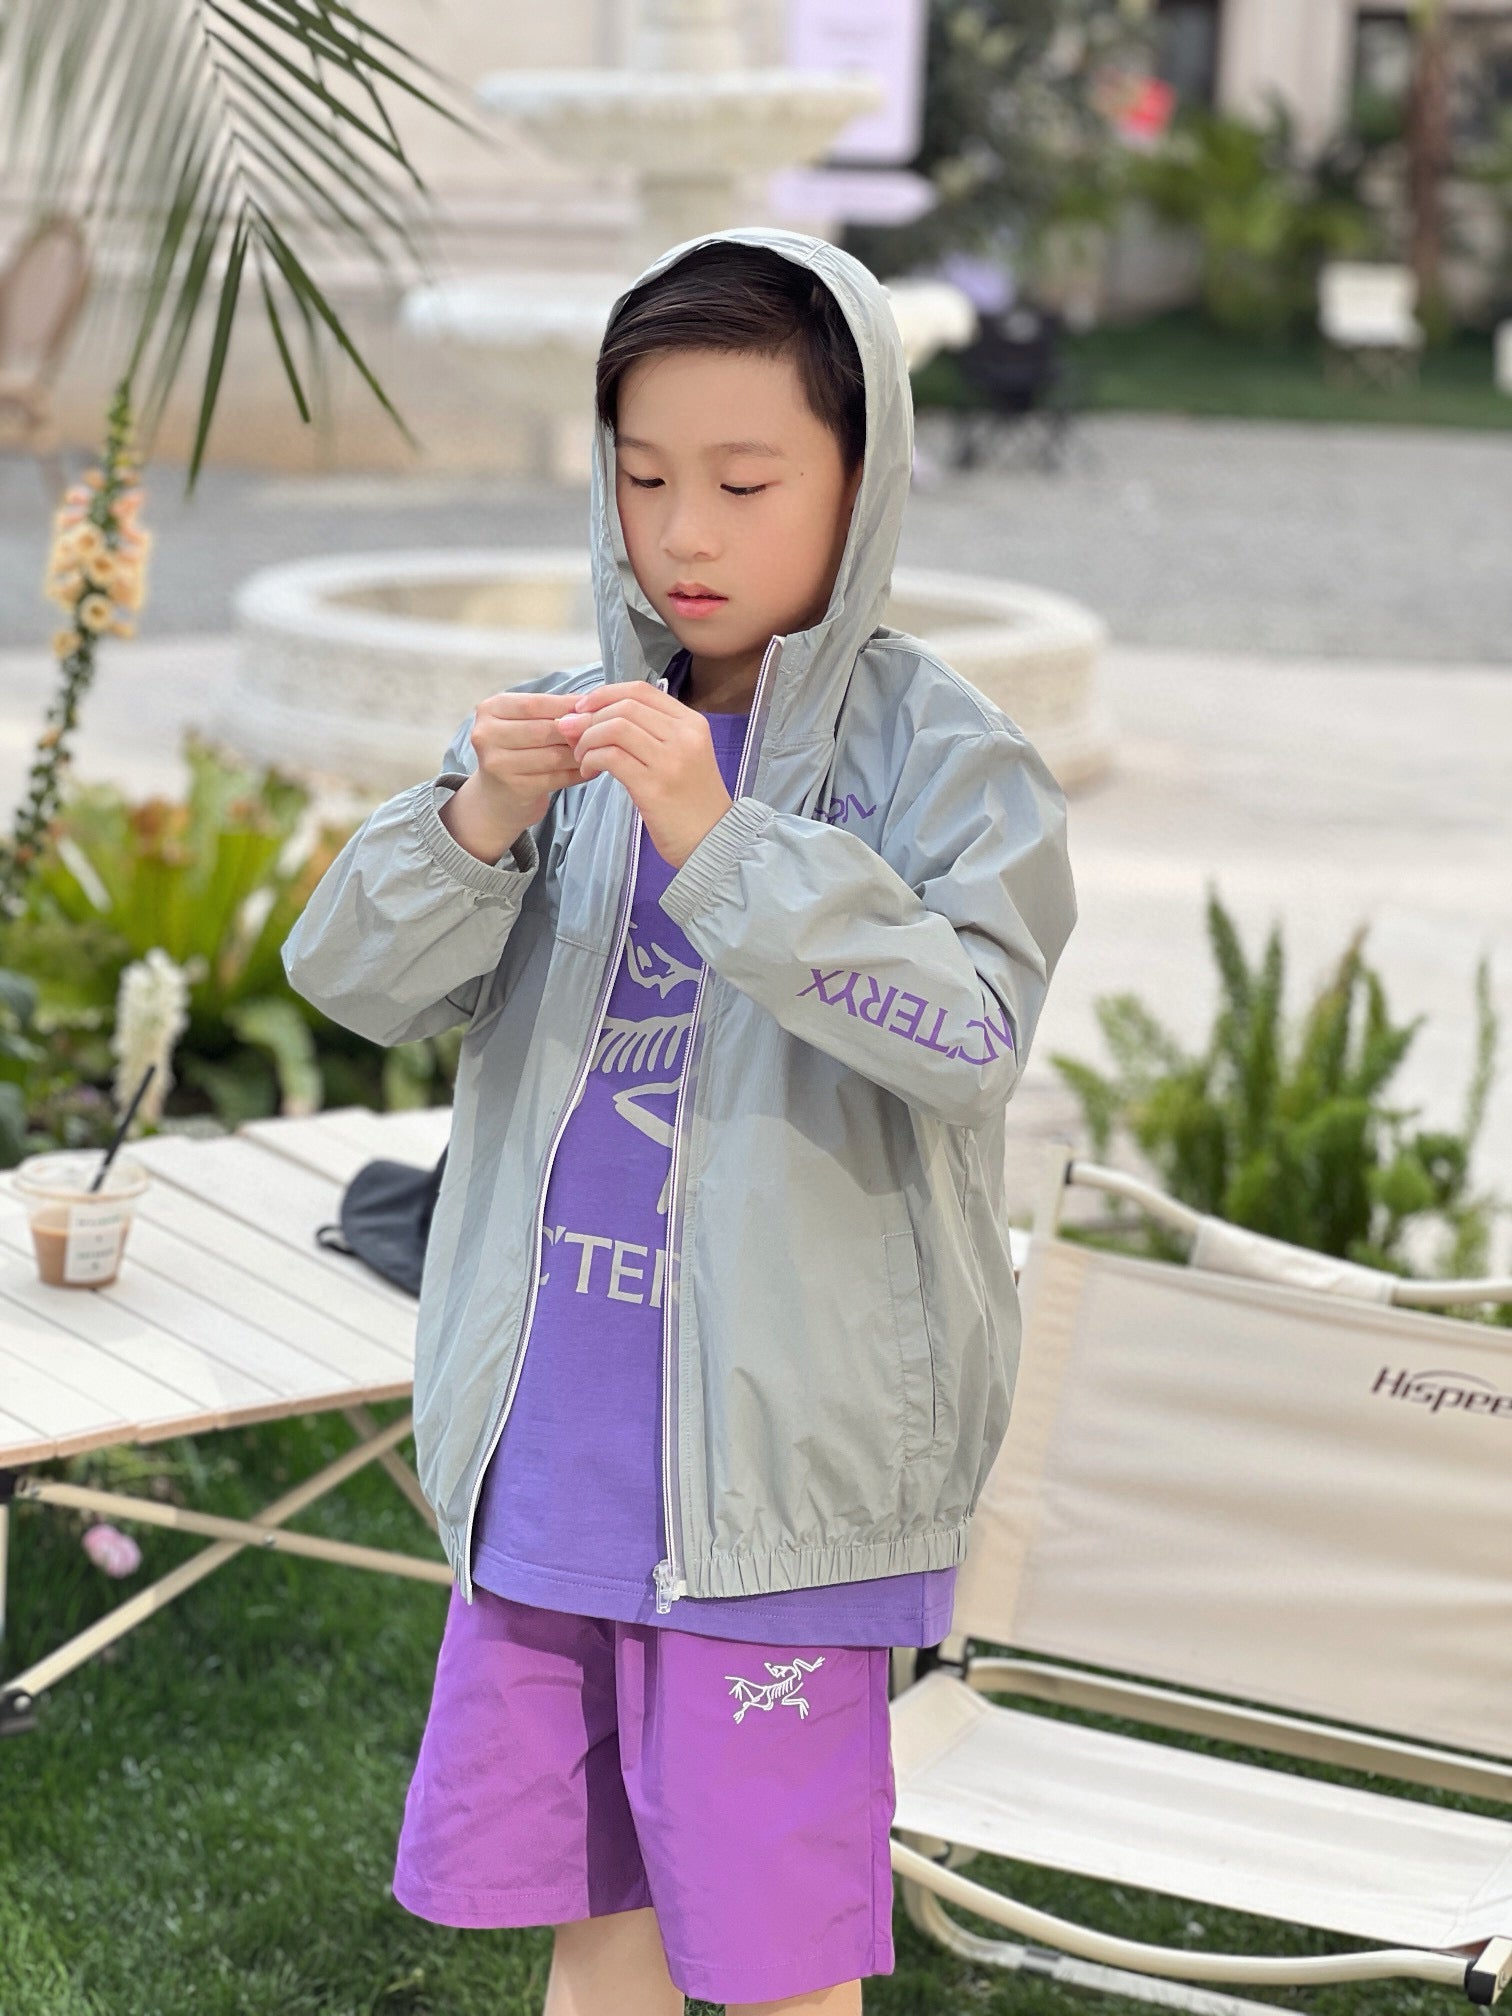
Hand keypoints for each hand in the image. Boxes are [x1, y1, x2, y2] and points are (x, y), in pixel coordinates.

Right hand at [440, 689, 586, 864]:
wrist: (497, 797)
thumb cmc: (518, 751)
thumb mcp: (525, 723)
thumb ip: (551, 712)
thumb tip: (590, 705)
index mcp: (490, 710)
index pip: (534, 704)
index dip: (566, 705)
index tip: (593, 707)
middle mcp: (486, 735)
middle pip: (543, 730)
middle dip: (576, 732)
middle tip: (601, 732)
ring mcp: (496, 763)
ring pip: (552, 755)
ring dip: (580, 754)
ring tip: (598, 751)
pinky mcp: (513, 788)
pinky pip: (555, 777)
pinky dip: (576, 773)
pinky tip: (589, 770)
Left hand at [556, 681, 733, 870]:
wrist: (712, 841)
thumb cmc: (690, 801)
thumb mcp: (681, 755)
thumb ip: (649, 733)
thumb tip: (591, 715)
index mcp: (692, 723)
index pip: (641, 691)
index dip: (604, 694)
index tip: (583, 708)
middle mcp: (684, 736)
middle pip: (624, 707)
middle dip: (589, 717)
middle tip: (572, 735)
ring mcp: (670, 761)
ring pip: (615, 728)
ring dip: (587, 739)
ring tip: (582, 758)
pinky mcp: (653, 787)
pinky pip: (611, 757)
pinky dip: (591, 759)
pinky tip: (588, 772)